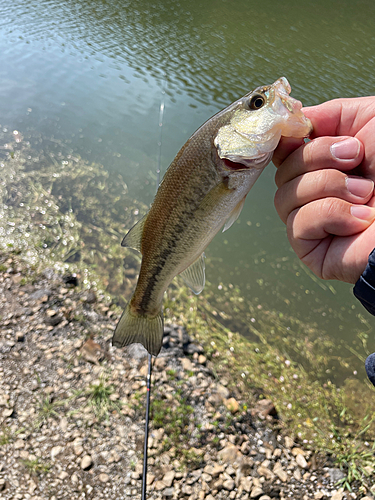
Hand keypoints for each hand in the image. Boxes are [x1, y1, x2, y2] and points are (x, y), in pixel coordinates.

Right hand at [273, 97, 374, 283]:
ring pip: (285, 196)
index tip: (296, 131)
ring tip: (364, 192)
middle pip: (283, 170)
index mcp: (329, 164)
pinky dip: (331, 214)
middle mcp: (318, 192)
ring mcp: (313, 222)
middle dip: (316, 157)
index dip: (286, 140)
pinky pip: (298, 223)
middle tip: (355, 158)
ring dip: (328, 186)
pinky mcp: (311, 249)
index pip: (286, 152)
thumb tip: (296, 117)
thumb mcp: (371, 120)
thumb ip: (332, 114)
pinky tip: (360, 219)